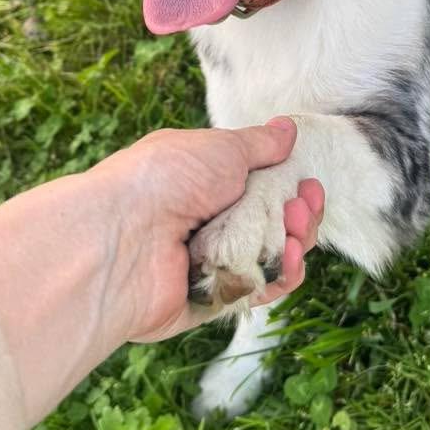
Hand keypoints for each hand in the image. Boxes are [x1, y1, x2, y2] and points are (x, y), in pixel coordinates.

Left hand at [0, 118, 323, 424]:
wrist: (120, 238)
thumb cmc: (164, 180)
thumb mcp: (219, 148)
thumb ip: (258, 145)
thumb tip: (286, 129)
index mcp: (204, 183)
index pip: (261, 188)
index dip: (291, 187)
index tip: (308, 184)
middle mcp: (207, 223)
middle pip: (273, 224)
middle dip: (298, 215)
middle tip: (303, 204)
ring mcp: (210, 263)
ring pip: (271, 259)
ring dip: (293, 244)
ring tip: (293, 232)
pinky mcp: (211, 300)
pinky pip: (257, 291)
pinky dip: (278, 277)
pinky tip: (288, 260)